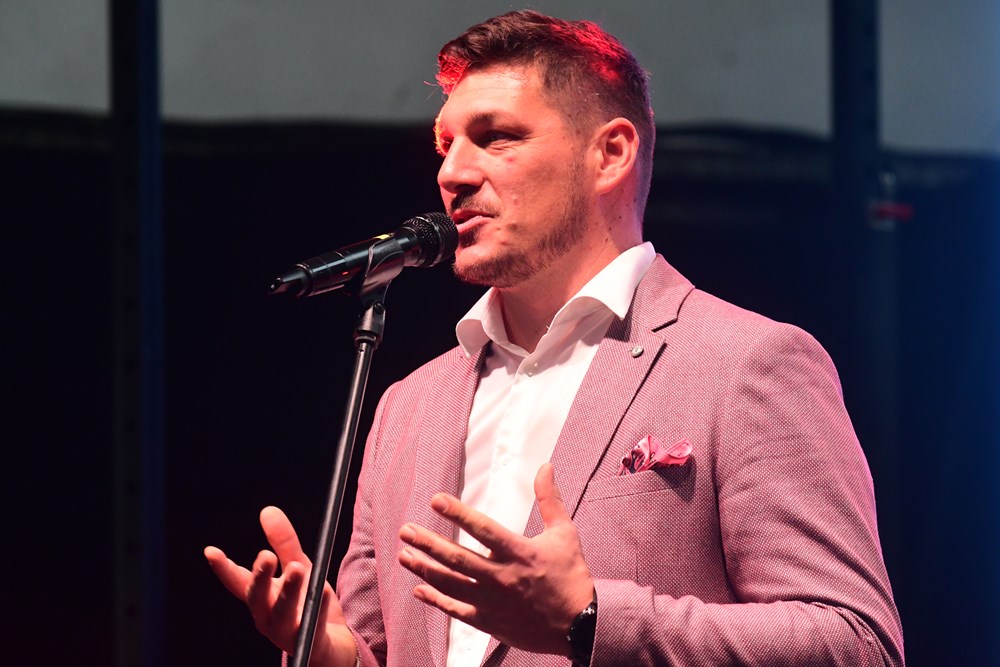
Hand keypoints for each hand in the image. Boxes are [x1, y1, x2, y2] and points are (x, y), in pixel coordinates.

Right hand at [204, 506, 356, 666]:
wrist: (332, 645)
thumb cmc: (308, 605)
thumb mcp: (298, 567)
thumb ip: (284, 543)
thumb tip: (268, 511)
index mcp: (262, 597)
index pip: (238, 581)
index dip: (224, 568)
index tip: (211, 551)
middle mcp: (267, 616)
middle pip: (257, 598)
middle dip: (259, 577)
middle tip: (266, 555)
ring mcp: (285, 633)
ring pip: (282, 613)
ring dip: (288, 591)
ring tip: (298, 569)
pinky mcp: (308, 642)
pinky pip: (312, 624)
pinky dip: (317, 608)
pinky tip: (323, 592)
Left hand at [397, 463, 593, 655]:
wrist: (582, 625)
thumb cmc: (572, 576)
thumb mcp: (565, 533)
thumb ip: (549, 499)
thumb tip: (544, 467)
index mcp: (519, 552)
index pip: (482, 529)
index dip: (457, 513)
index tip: (436, 500)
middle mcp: (501, 577)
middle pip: (457, 557)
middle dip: (427, 543)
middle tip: (406, 531)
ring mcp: (493, 602)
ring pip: (450, 583)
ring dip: (424, 568)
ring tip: (404, 556)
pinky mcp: (489, 621)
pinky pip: (456, 610)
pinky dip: (436, 599)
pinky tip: (419, 589)